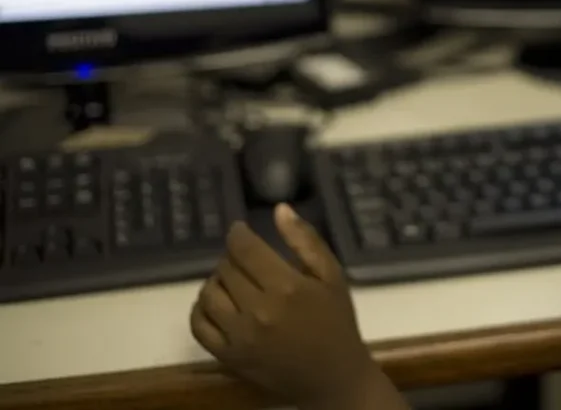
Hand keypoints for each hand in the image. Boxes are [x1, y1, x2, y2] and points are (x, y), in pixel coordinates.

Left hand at [190, 205, 404, 409]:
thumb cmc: (336, 322)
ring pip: (209, 294)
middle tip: (245, 260)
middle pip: (226, 269)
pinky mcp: (228, 357)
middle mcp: (258, 310)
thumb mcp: (331, 276)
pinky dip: (201, 309)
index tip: (239, 231)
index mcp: (286, 286)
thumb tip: (279, 209)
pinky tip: (217, 304)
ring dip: (217, 281)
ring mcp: (239, 336)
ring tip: (232, 281)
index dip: (237, 234)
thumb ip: (305, 241)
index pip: (244, 249)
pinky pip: (199, 325)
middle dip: (232, 258)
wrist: (333, 377)